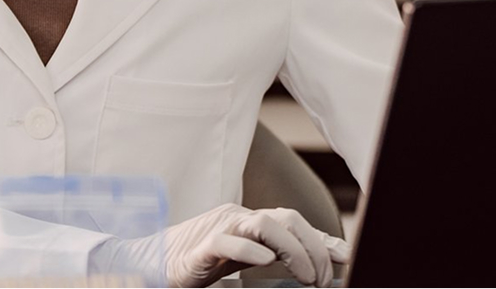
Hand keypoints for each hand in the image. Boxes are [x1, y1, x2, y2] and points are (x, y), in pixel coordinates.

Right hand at [162, 203, 348, 287]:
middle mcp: (236, 218)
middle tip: (322, 279)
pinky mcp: (198, 248)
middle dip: (312, 246)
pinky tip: (265, 262)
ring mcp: (218, 228)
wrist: (148, 264)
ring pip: (262, 223)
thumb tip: (309, 266)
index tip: (347, 258)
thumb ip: (270, 256)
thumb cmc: (196, 264)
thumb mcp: (239, 260)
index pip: (292, 222)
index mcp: (247, 221)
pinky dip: (248, 249)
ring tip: (306, 276)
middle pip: (284, 217)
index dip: (321, 239)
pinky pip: (225, 241)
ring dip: (291, 248)